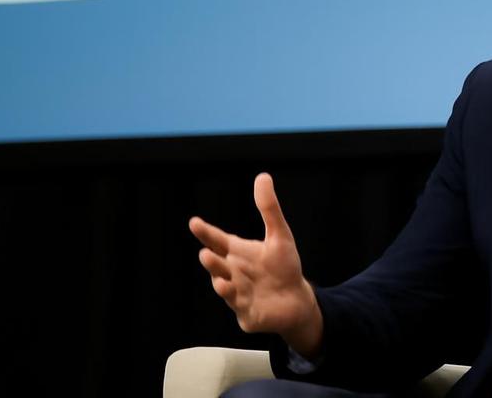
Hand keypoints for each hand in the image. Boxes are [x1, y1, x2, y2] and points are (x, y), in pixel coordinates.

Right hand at [189, 173, 323, 357]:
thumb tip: (263, 176)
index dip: (206, 232)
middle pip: (218, 266)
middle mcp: (232, 273)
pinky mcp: (246, 314)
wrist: (297, 300)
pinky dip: (236, 302)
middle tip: (206, 253)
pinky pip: (240, 308)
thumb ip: (269, 209)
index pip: (217, 240)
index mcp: (237, 253)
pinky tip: (234, 294)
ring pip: (225, 288)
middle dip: (211, 262)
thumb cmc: (284, 267)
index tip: (194, 222)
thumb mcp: (279, 235)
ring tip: (221, 279)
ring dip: (221, 284)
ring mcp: (237, 294)